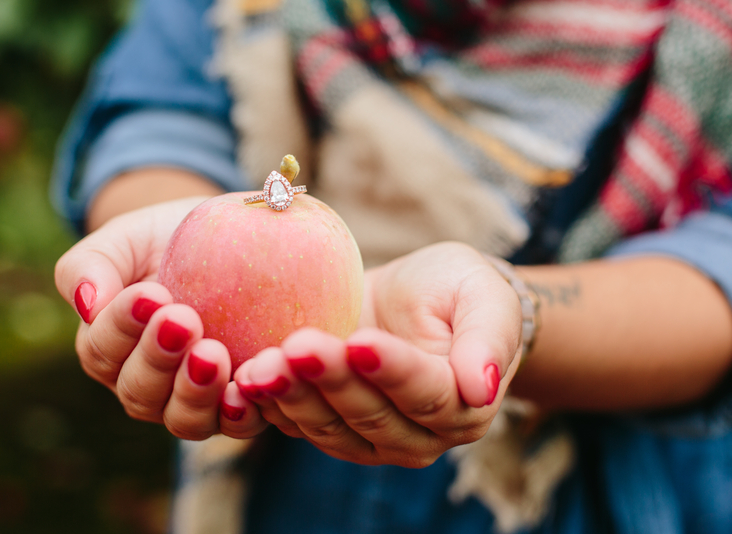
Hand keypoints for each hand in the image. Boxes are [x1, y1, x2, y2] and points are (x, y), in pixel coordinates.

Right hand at [54, 197, 266, 439]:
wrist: (232, 238)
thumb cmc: (166, 240)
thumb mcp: (125, 239)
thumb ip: (91, 264)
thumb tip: (86, 304)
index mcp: (108, 350)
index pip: (102, 350)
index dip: (122, 325)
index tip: (150, 294)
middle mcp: (146, 386)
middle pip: (139, 392)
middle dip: (158, 357)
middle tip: (183, 319)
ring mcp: (192, 401)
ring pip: (182, 419)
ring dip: (194, 392)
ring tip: (211, 355)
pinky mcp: (239, 406)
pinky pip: (236, 424)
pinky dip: (239, 414)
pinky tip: (245, 391)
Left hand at [232, 242, 522, 466]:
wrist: (420, 302)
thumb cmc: (457, 292)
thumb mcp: (485, 297)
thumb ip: (488, 339)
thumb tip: (483, 387)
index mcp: (461, 406)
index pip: (426, 393)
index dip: (392, 371)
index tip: (360, 341)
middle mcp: (417, 436)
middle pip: (370, 416)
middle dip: (330, 381)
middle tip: (297, 346)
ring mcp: (369, 439)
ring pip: (328, 428)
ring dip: (292, 398)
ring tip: (260, 366)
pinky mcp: (328, 427)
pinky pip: (297, 424)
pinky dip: (268, 406)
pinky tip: (243, 380)